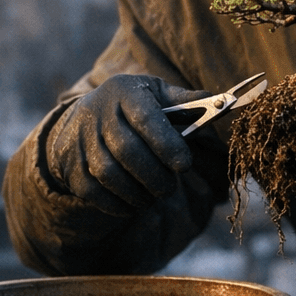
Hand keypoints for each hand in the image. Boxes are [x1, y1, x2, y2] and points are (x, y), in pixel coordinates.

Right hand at [47, 74, 210, 215]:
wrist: (81, 118)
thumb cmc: (132, 106)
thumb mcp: (156, 94)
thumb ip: (187, 102)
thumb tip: (225, 103)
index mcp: (125, 92)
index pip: (145, 118)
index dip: (166, 144)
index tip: (184, 165)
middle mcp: (97, 113)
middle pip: (127, 150)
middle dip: (154, 175)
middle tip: (170, 186)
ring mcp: (80, 140)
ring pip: (109, 174)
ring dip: (137, 193)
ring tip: (154, 196)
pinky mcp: (70, 165)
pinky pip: (93, 191)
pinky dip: (117, 204)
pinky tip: (134, 203)